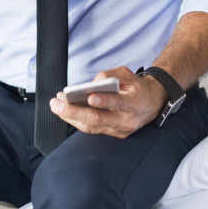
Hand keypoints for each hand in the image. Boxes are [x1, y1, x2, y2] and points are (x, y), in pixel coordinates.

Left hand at [49, 66, 168, 137]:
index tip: (90, 96)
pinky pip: (91, 129)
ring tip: (56, 105)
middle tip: (57, 103)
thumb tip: (91, 84)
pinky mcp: (112, 134)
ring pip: (91, 126)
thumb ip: (110, 76)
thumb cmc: (136, 88)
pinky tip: (64, 110)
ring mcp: (119, 130)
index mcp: (134, 104)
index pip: (118, 103)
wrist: (151, 104)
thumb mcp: (128, 75)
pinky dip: (76, 120)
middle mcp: (126, 121)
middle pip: (98, 119)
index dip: (104, 101)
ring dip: (71, 116)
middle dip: (75, 111)